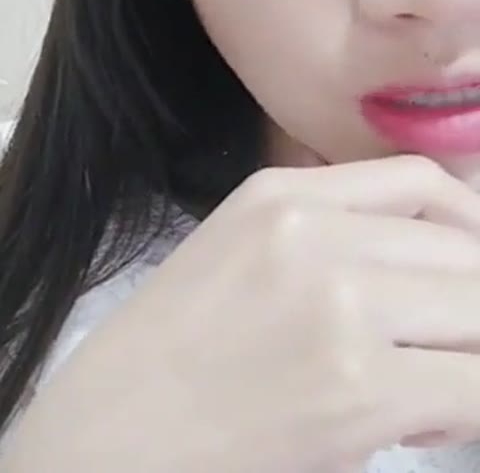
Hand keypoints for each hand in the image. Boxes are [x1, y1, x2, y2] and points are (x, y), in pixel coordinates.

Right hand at [5, 155, 479, 472]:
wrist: (108, 436)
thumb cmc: (170, 355)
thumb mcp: (239, 253)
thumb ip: (327, 239)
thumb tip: (427, 266)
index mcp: (281, 195)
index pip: (419, 183)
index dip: (469, 225)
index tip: (472, 265)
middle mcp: (312, 232)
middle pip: (459, 251)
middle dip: (472, 303)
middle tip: (450, 346)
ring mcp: (338, 303)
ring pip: (479, 313)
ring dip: (473, 353)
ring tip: (438, 387)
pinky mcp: (358, 387)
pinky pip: (474, 387)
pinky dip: (472, 405)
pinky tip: (430, 424)